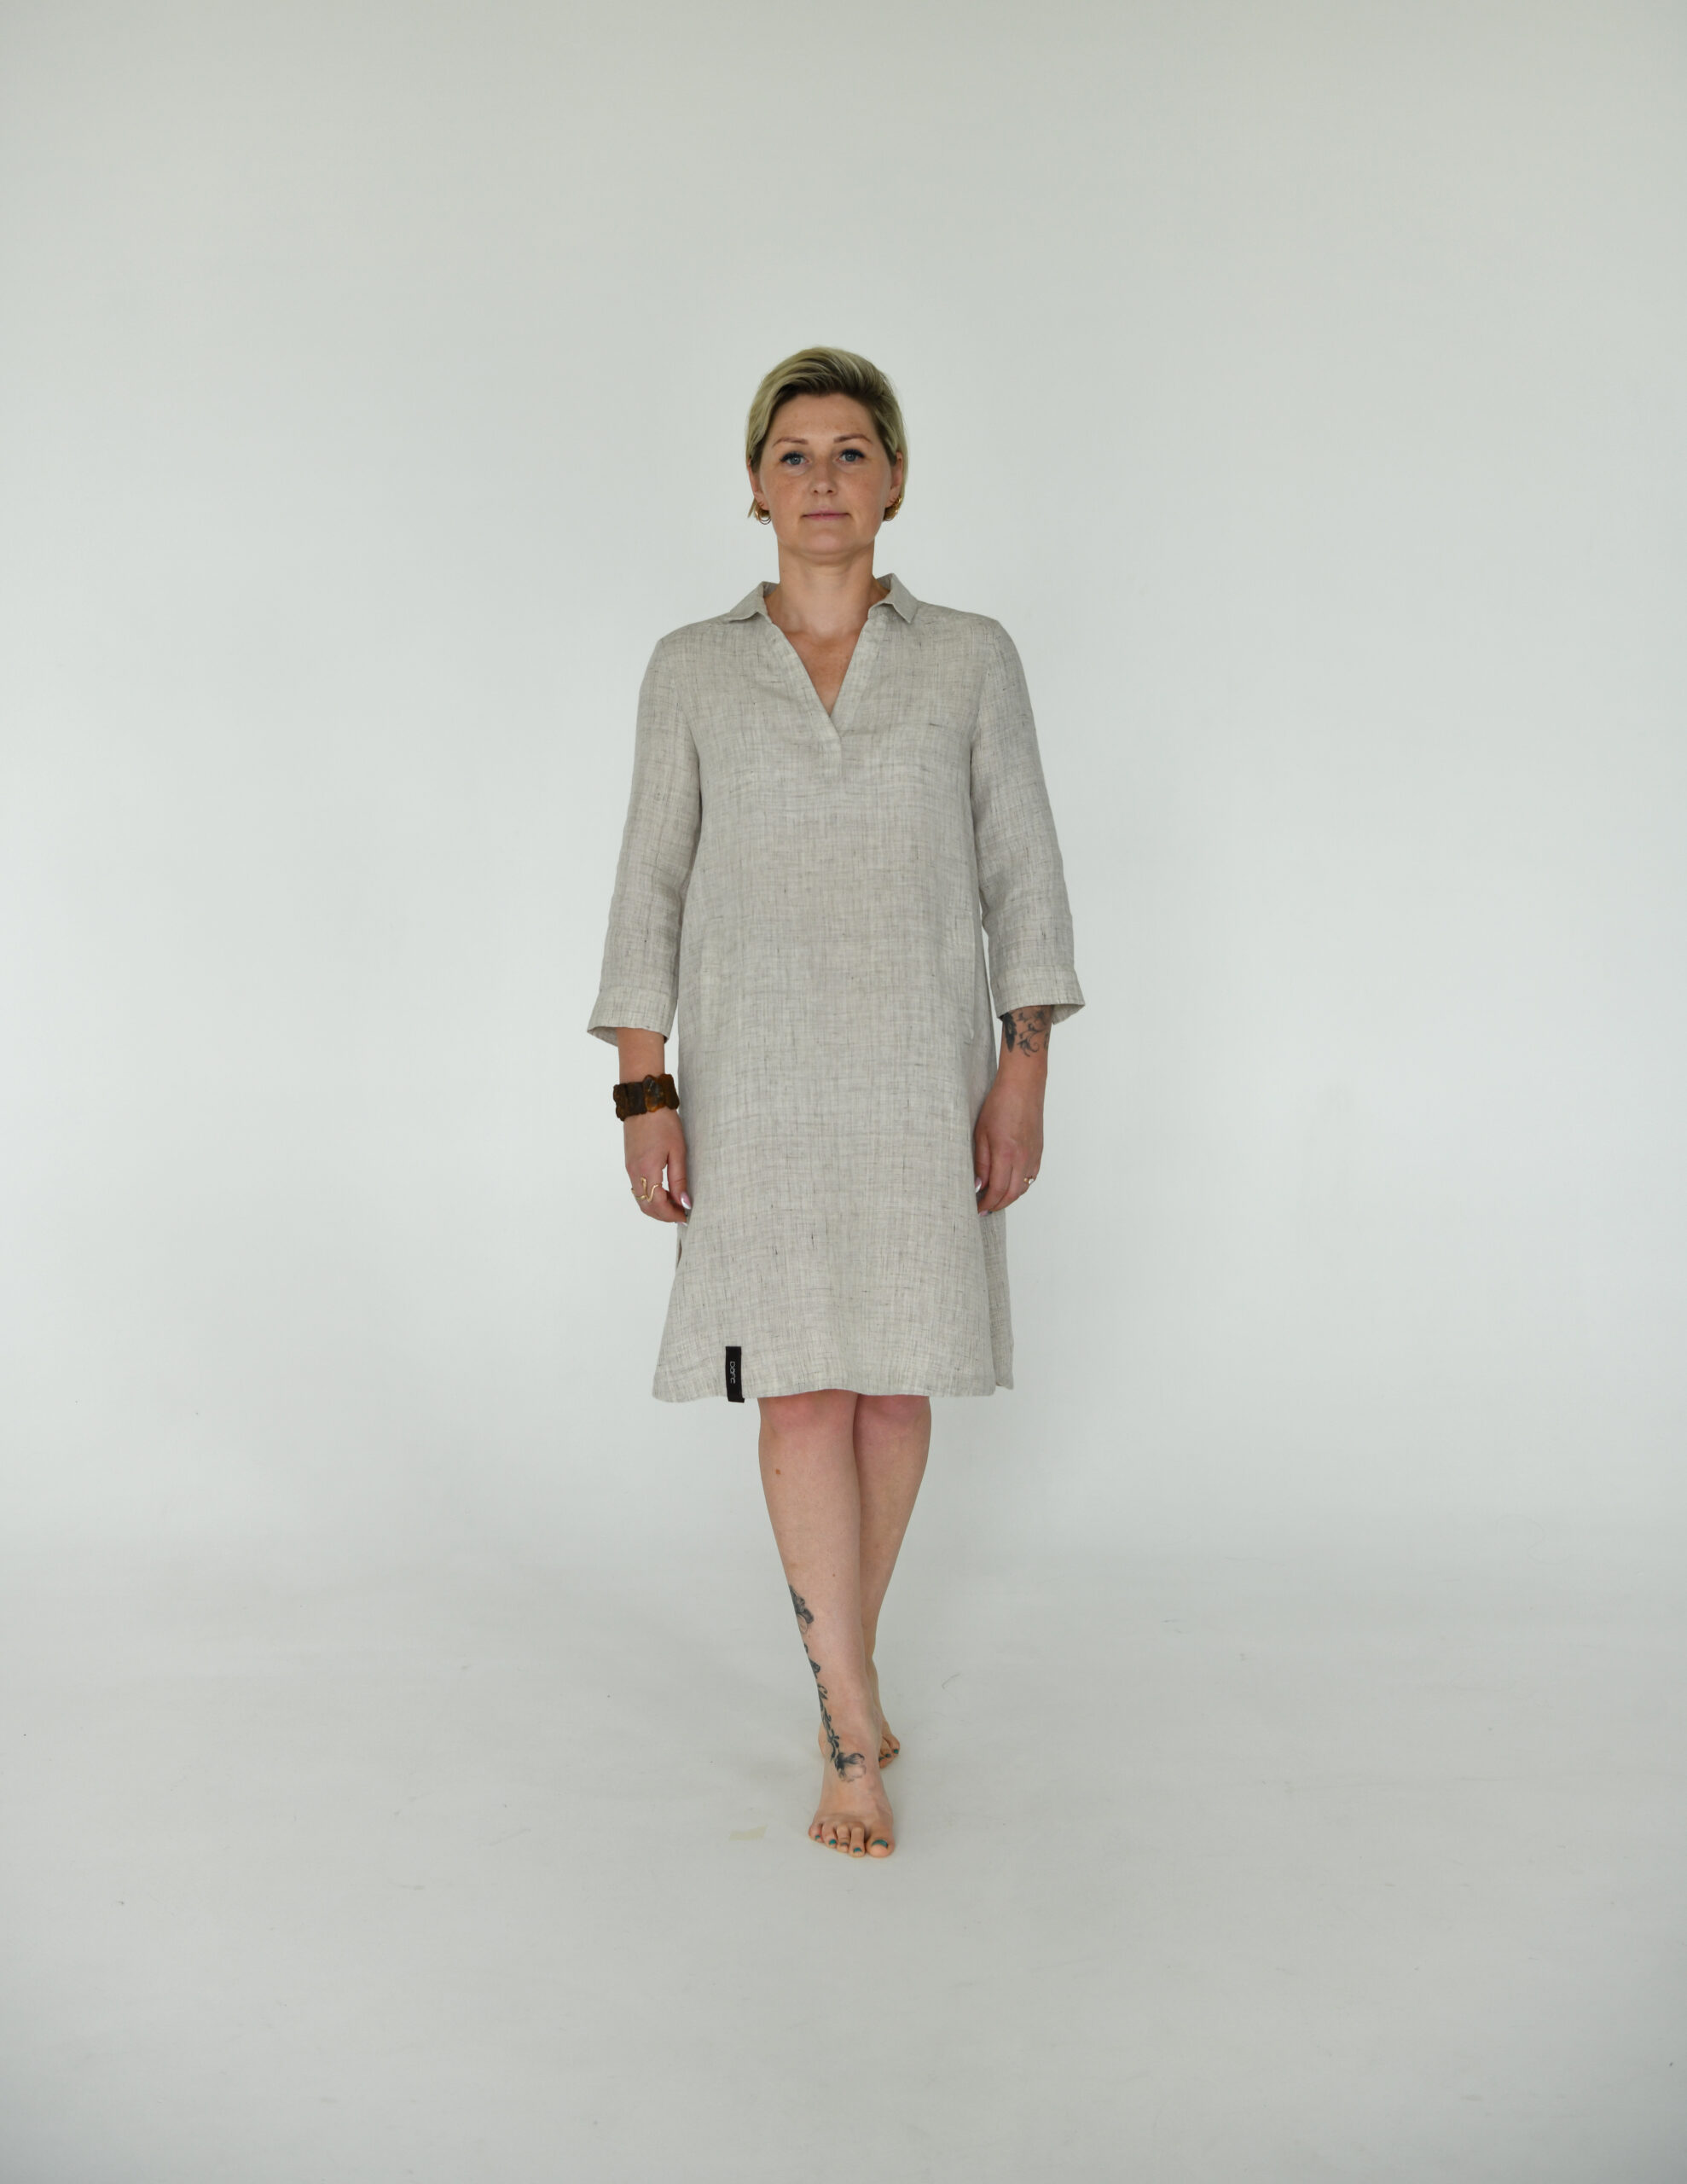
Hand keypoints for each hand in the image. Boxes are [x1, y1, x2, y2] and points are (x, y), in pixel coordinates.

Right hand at [625, 1109, 689, 1222]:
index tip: (685, 1215)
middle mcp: (634, 1172)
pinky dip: (650, 1196)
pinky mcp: (629, 1163)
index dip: (672, 1214)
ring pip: (640, 1199)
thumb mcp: (678, 1151)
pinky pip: (637, 1188)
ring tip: (675, 1204)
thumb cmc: (663, 1122)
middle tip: (681, 1214)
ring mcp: (629, 1168)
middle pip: (646, 1206)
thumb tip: (684, 1202)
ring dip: (656, 1207)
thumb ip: (679, 1180)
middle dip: (663, 1215)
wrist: (644, 1101)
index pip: (657, 1205)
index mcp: (647, 1170)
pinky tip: (664, 1192)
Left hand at [973, 1073, 1043, 1212]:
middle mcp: (1023, 1158)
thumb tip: (979, 1186)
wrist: (1022, 1087)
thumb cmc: (999, 1105)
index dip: (987, 1203)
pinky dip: (1020, 1186)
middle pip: (1013, 1194)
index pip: (998, 1190)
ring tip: (995, 1198)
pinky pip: (1031, 1177)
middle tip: (984, 1208)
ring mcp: (1033, 1155)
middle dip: (998, 1205)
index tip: (977, 1208)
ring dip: (1009, 1197)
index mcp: (1006, 1153)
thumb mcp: (981, 1133)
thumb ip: (981, 1162)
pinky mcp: (1038, 1151)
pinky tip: (1010, 1184)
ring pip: (1023, 1187)